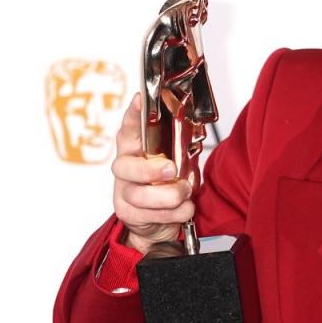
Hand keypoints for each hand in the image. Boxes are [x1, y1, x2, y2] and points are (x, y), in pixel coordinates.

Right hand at [111, 93, 194, 253]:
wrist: (159, 222)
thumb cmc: (169, 184)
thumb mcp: (179, 159)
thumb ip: (182, 145)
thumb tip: (196, 124)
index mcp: (135, 147)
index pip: (131, 127)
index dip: (134, 113)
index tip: (141, 99)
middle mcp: (125, 167)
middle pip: (126, 167)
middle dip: (150, 169)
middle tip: (172, 170)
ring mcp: (124, 191)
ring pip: (140, 194)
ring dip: (170, 196)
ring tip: (185, 193)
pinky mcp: (128, 213)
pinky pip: (150, 214)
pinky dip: (174, 213)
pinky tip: (184, 209)